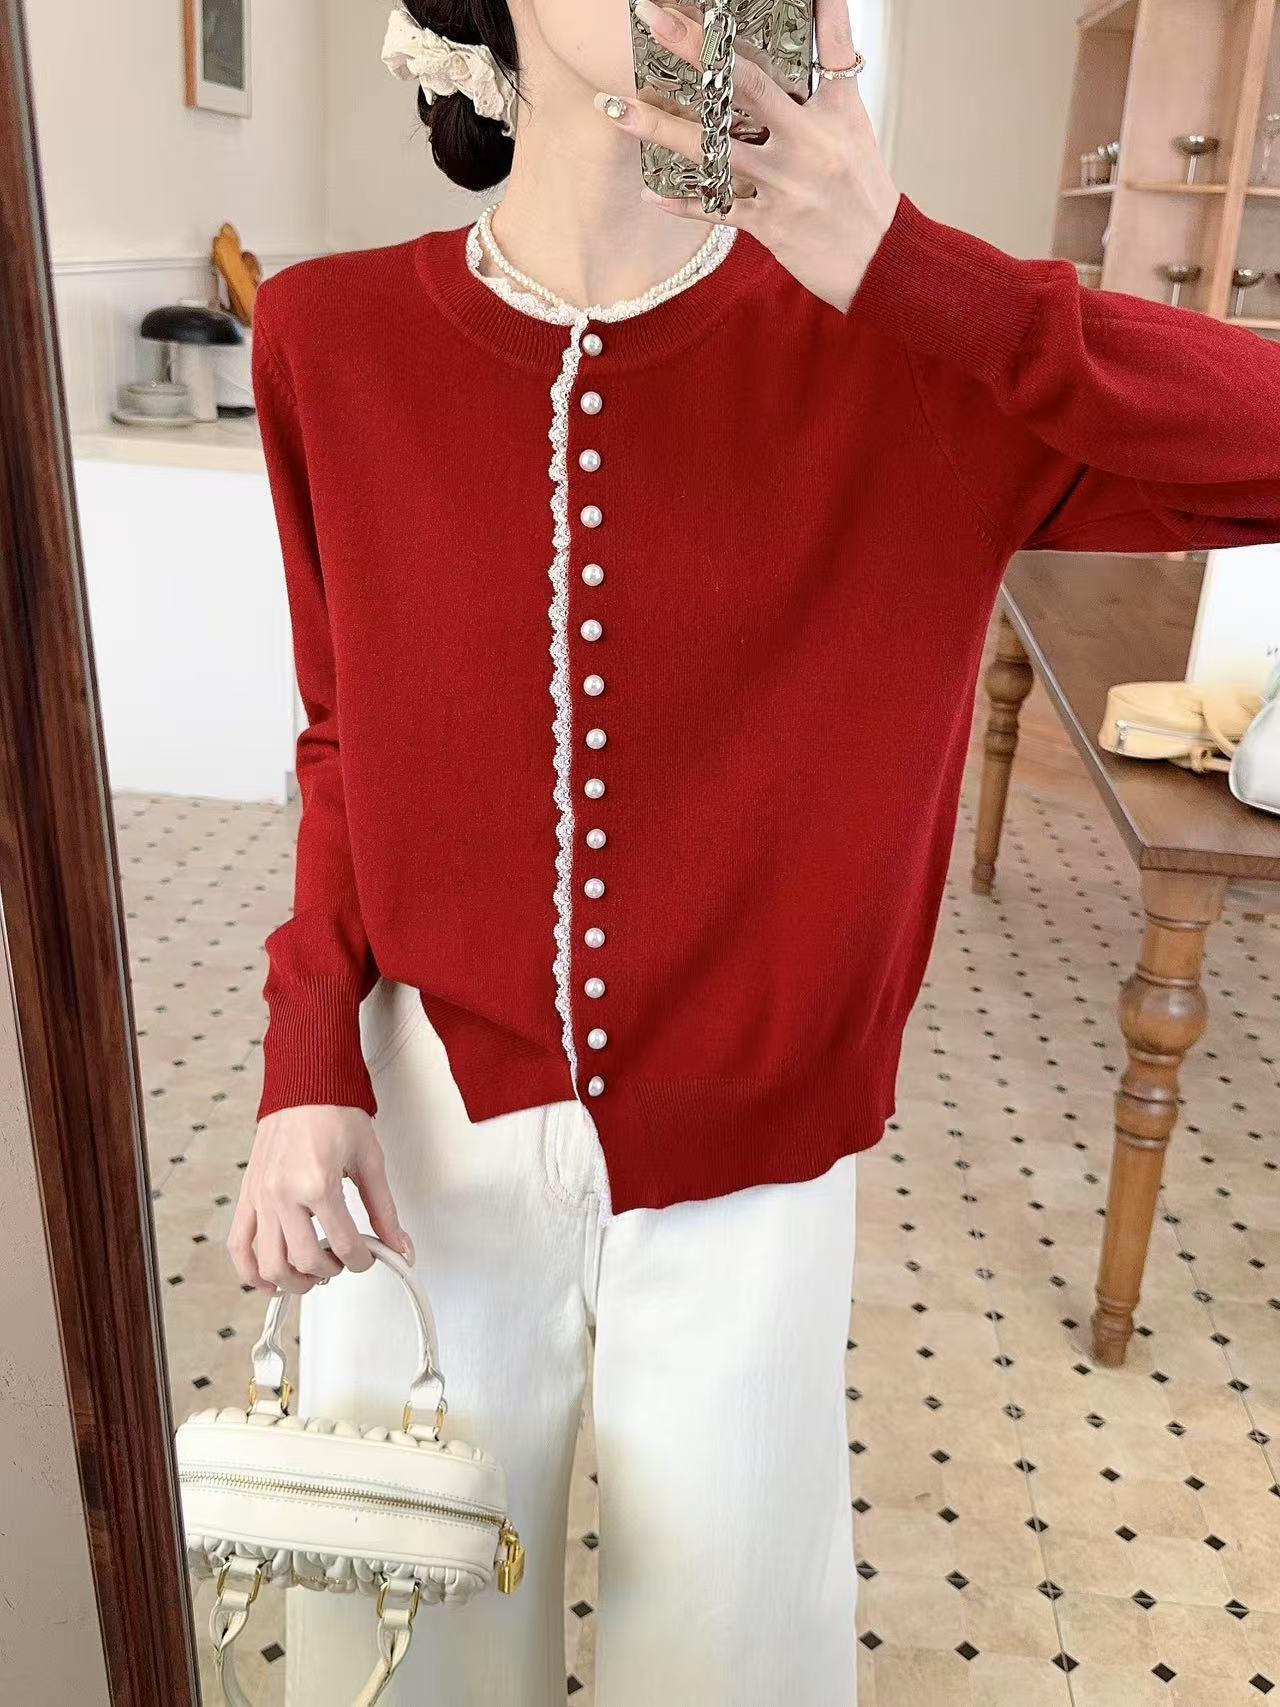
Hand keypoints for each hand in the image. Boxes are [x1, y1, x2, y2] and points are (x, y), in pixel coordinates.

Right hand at [227, 1105, 414, 1295]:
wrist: (306, 1085)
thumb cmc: (336, 1113)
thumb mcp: (370, 1161)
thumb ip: (385, 1210)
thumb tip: (400, 1246)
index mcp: (318, 1183)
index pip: (345, 1246)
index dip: (363, 1261)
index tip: (369, 1257)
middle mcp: (284, 1194)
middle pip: (305, 1262)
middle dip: (332, 1272)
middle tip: (343, 1262)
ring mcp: (261, 1197)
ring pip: (270, 1264)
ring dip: (293, 1281)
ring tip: (312, 1275)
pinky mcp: (248, 1196)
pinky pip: (238, 1246)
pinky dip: (250, 1272)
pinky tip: (268, 1281)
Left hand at [596, 0, 899, 312]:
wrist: (882, 263)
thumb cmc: (864, 192)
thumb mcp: (856, 125)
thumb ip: (833, 72)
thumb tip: (823, 10)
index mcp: (834, 112)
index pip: (820, 46)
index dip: (797, 12)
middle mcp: (808, 142)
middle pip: (745, 85)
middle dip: (696, 49)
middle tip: (653, 17)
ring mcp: (786, 184)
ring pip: (714, 148)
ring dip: (659, 127)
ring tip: (614, 107)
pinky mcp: (772, 224)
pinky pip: (718, 210)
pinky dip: (684, 203)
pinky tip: (650, 194)